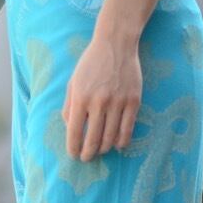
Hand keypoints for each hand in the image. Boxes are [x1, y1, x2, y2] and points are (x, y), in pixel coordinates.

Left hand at [62, 34, 141, 160]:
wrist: (116, 44)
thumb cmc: (91, 64)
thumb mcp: (73, 82)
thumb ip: (69, 106)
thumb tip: (70, 129)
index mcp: (80, 98)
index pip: (74, 132)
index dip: (73, 149)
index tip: (74, 155)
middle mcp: (99, 102)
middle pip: (93, 140)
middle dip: (88, 154)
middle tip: (86, 158)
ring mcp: (118, 102)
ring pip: (110, 138)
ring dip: (103, 149)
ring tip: (100, 150)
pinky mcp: (133, 101)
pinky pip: (127, 130)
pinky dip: (121, 142)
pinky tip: (116, 144)